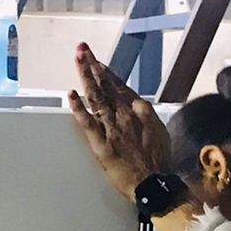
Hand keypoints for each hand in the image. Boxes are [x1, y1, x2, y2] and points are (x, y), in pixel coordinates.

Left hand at [68, 42, 171, 199]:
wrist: (155, 182)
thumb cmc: (159, 160)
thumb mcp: (159, 132)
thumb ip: (146, 116)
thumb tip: (139, 104)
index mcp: (139, 110)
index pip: (119, 86)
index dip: (106, 72)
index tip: (97, 61)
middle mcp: (124, 115)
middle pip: (105, 86)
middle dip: (92, 66)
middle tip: (82, 48)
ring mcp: (112, 128)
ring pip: (96, 97)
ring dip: (85, 77)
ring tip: (78, 60)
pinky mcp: (101, 144)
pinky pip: (87, 122)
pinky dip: (78, 108)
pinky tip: (71, 94)